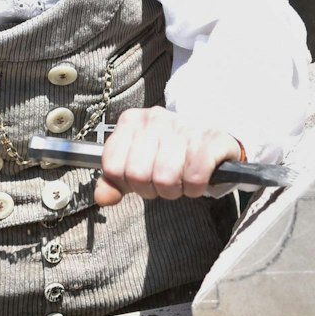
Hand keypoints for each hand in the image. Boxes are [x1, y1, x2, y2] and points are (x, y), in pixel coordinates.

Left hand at [93, 107, 242, 205]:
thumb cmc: (169, 152)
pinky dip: (195, 188)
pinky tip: (197, 180)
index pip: (112, 166)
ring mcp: (184, 126)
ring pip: (166, 178)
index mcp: (131, 121)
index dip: (126, 182)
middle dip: (151, 189)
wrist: (210, 138)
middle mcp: (155, 118)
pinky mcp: (211, 139)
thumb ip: (115, 180)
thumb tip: (102, 197)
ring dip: (175, 190)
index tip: (141, 178)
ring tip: (180, 179)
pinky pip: (194, 178)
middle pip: (138, 175)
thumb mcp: (136, 162)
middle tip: (163, 181)